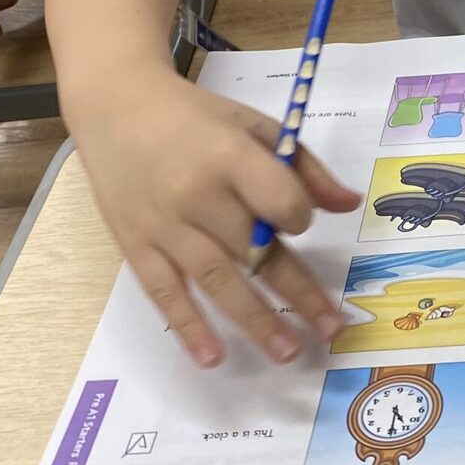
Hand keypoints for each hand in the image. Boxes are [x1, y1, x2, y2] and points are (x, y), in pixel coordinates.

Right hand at [73, 77, 362, 367]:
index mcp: (230, 156)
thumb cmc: (195, 118)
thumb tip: (348, 204)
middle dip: (298, 293)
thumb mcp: (253, 125)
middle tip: (331, 330)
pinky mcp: (136, 245)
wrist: (117, 107)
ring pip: (217, 281)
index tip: (297, 220)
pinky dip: (188, 328)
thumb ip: (302, 166)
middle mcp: (196, 194)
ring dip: (255, 321)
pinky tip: (212, 358)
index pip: (279, 202)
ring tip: (287, 352)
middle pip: (255, 251)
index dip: (297, 216)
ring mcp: (164, 225)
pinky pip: (164, 293)